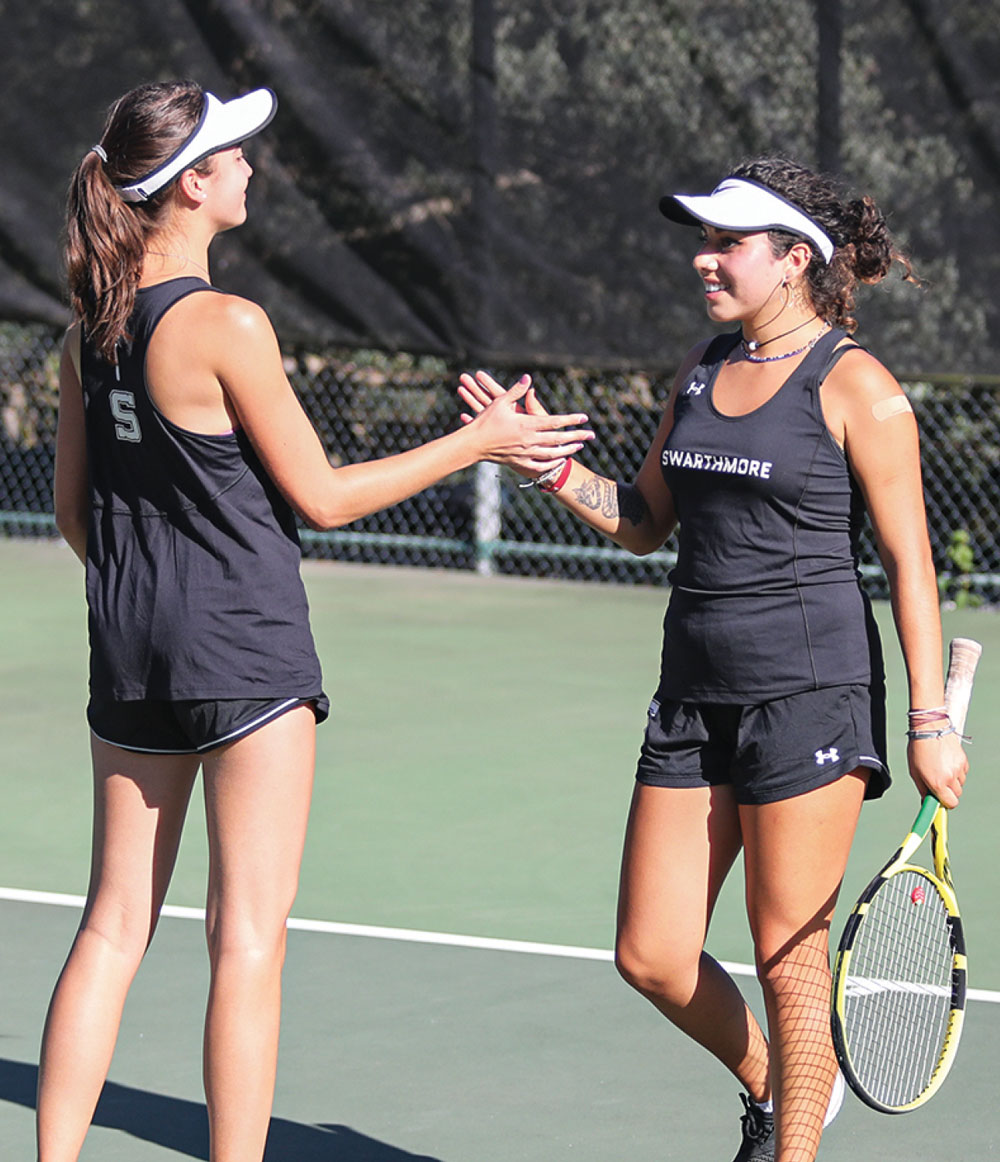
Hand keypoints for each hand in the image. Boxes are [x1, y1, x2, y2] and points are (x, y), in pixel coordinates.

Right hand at [458, 371, 592, 472]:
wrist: (473, 444)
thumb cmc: (485, 421)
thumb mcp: (500, 402)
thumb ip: (516, 391)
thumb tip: (528, 379)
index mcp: (526, 425)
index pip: (554, 422)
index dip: (571, 420)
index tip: (584, 418)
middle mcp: (529, 440)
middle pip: (558, 439)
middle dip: (577, 436)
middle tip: (591, 435)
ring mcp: (525, 453)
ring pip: (552, 453)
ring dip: (567, 449)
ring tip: (579, 446)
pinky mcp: (519, 462)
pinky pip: (540, 465)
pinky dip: (552, 462)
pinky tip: (559, 458)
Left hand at [907, 729, 967, 808]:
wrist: (929, 729)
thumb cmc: (918, 749)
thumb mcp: (914, 772)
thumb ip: (922, 789)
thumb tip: (926, 801)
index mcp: (937, 783)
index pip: (951, 803)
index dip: (945, 803)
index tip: (940, 800)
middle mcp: (950, 778)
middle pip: (956, 795)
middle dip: (948, 792)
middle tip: (938, 783)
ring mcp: (958, 769)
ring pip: (960, 784)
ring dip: (953, 781)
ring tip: (941, 769)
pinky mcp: (964, 760)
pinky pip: (963, 773)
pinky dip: (957, 771)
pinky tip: (947, 762)